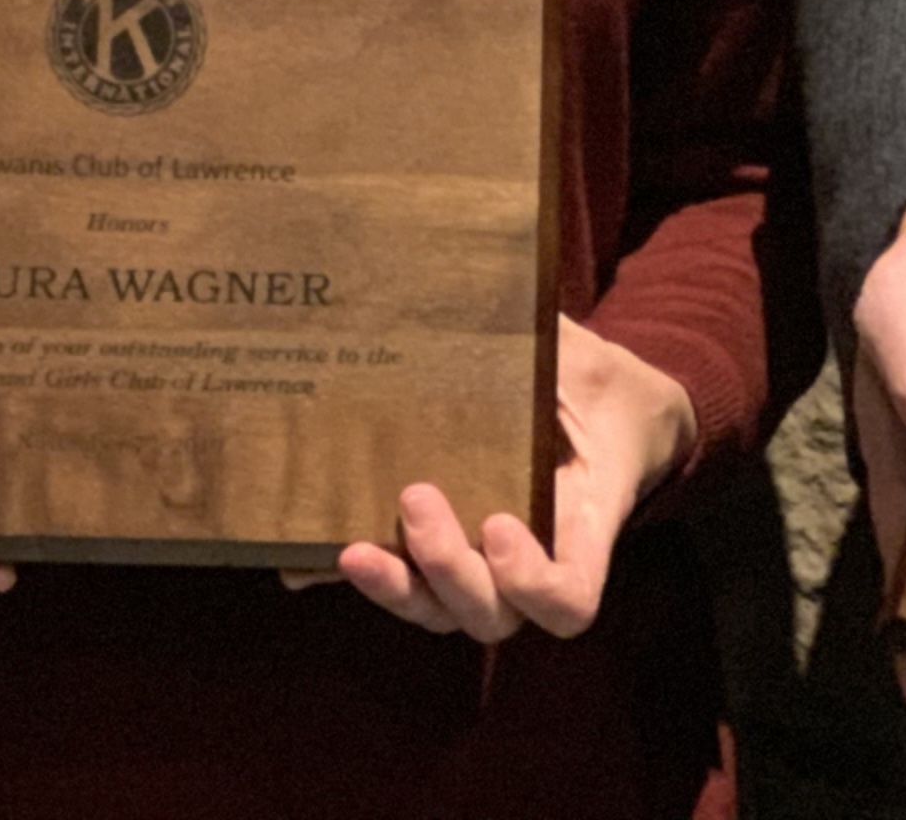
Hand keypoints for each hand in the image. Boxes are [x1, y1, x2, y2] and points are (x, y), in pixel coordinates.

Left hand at [313, 316, 691, 641]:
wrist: (603, 408)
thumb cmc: (590, 382)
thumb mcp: (574, 357)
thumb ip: (538, 340)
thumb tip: (473, 289)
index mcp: (580, 522)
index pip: (568, 600)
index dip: (532, 584)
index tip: (499, 522)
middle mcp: (530, 562)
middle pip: (490, 616)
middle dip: (447, 569)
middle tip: (415, 496)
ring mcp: (484, 568)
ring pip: (441, 614)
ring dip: (398, 589)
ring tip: (354, 548)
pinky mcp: (441, 556)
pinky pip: (402, 584)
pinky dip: (352, 581)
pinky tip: (302, 563)